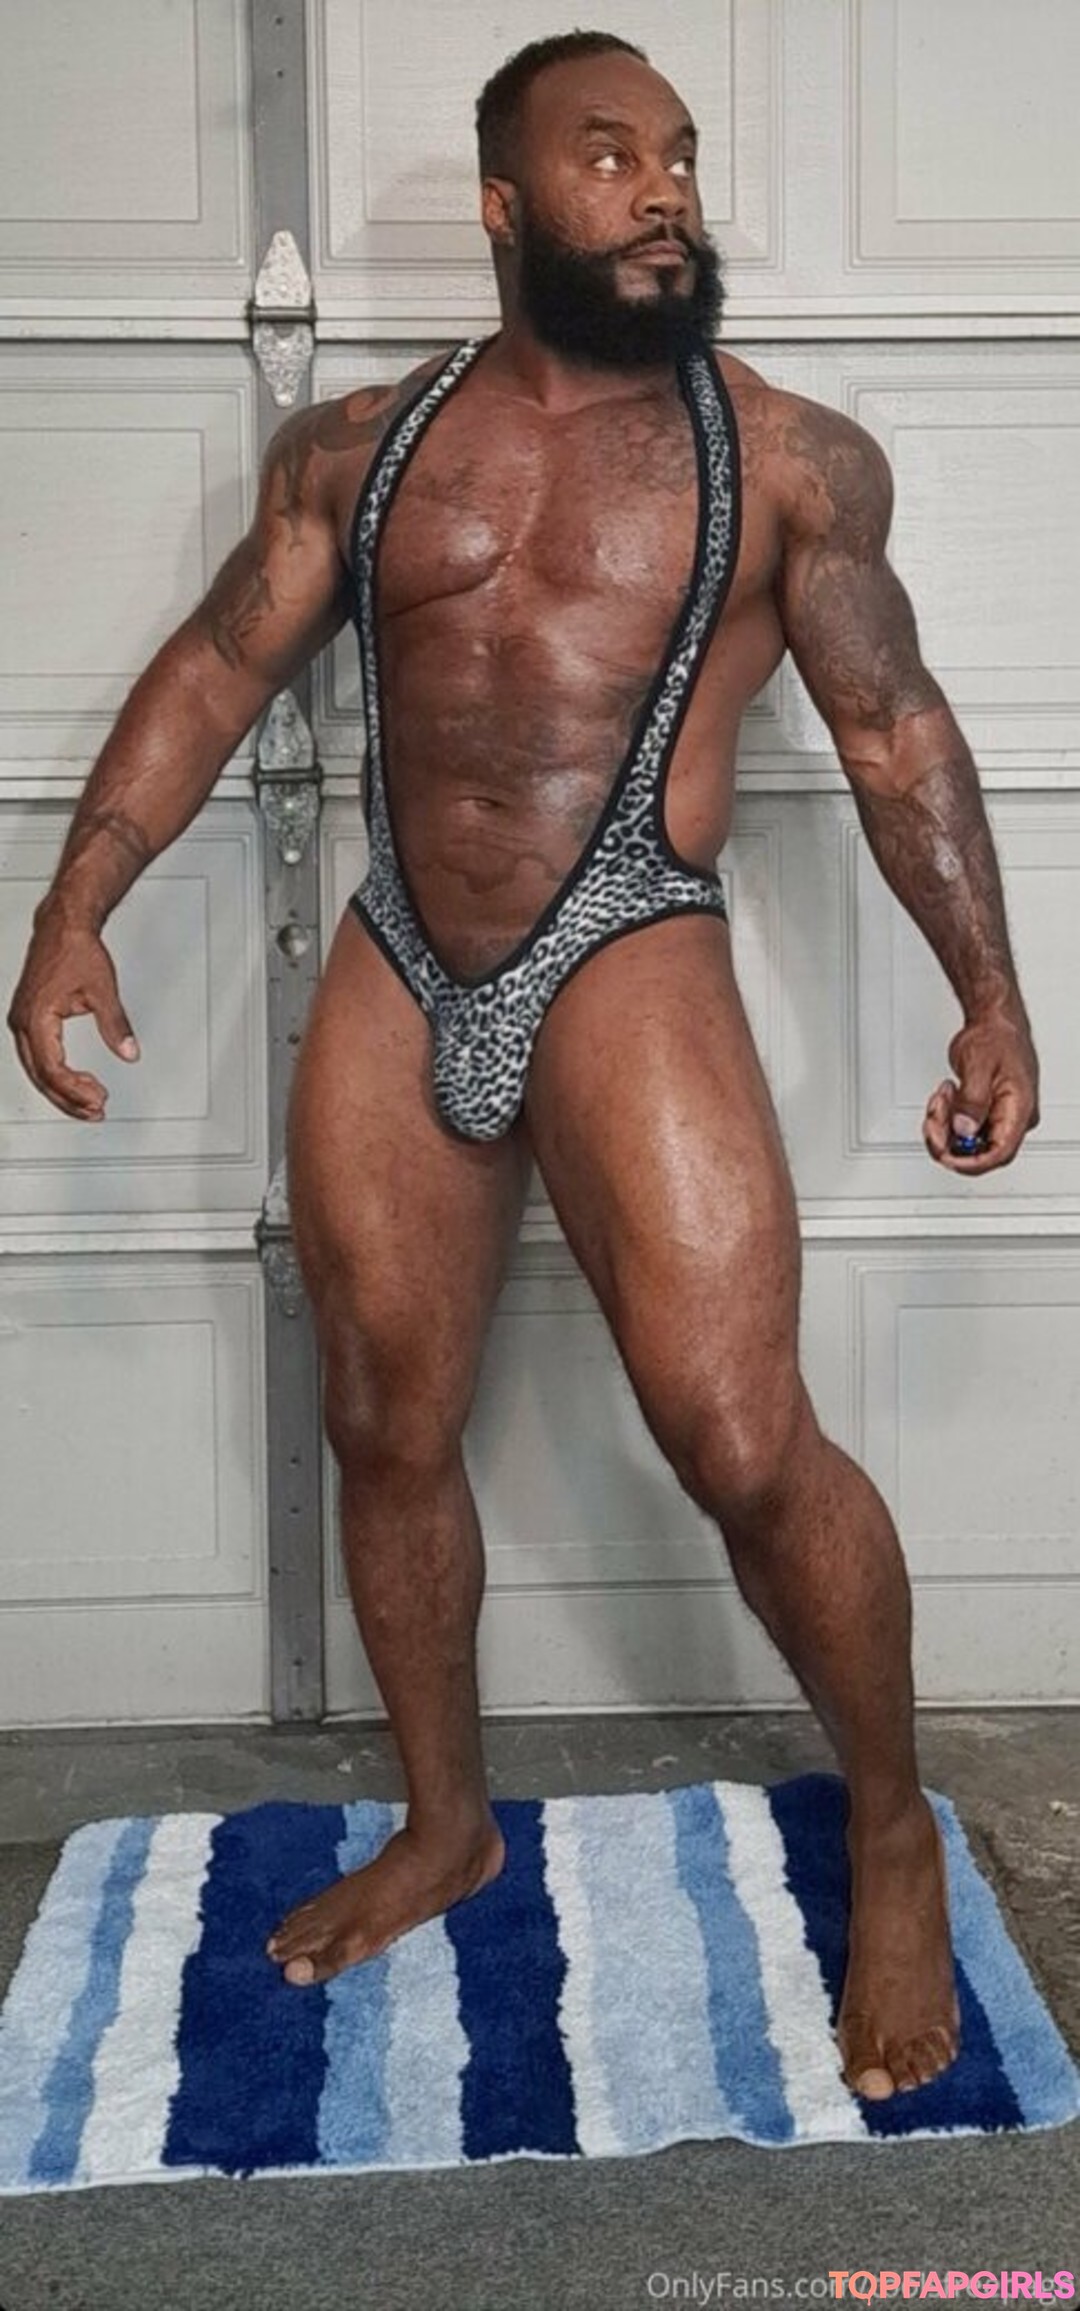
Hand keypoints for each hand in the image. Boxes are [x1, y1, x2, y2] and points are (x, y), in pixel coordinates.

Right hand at [6, 899, 139, 1120]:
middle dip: (69, 1099)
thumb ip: (116, 1026)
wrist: (63, 926)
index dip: (75, 1091)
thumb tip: (129, 1052)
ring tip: (90, 1102)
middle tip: (96, 1111)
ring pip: (36, 1070)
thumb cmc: (76, 950)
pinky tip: (77, 1081)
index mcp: (36, 1018)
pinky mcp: (26, 1019)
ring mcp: (21, 1021)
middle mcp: (21, 1022)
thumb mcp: (103, 991)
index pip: (52, 1069)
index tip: (97, 1100)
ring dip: (62, 1090)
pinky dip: (56, 1073)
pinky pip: (37, 1057)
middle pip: (41, 1077)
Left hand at [923, 1008, 1039, 1173]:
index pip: (998, 1153)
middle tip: (933, 1119)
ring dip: (944, 1127)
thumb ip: (971, 1102)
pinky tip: (944, 1100)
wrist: (993, 1023)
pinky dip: (947, 1120)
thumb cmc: (995, 1038)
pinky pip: (962, 1130)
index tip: (945, 1156)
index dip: (969, 1162)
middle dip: (949, 1139)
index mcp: (1019, 1111)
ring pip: (966, 1142)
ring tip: (940, 1099)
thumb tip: (964, 1129)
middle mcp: (1012, 1120)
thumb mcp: (980, 1067)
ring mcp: (998, 1119)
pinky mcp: (985, 1114)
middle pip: (979, 1152)